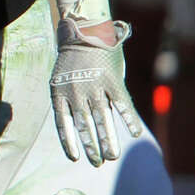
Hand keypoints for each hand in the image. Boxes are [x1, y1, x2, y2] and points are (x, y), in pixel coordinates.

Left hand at [50, 18, 143, 165]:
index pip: (63, 124)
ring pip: (103, 120)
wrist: (84, 32)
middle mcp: (76, 92)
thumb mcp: (62, 79)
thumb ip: (68, 101)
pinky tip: (135, 133)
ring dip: (109, 140)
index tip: (74, 158)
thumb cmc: (72, 61)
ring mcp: (95, 87)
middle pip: (84, 126)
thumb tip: (78, 127)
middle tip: (97, 162)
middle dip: (91, 147)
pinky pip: (122, 105)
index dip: (69, 142)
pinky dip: (129, 119)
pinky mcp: (112, 81)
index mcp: (60, 92)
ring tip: (112, 156)